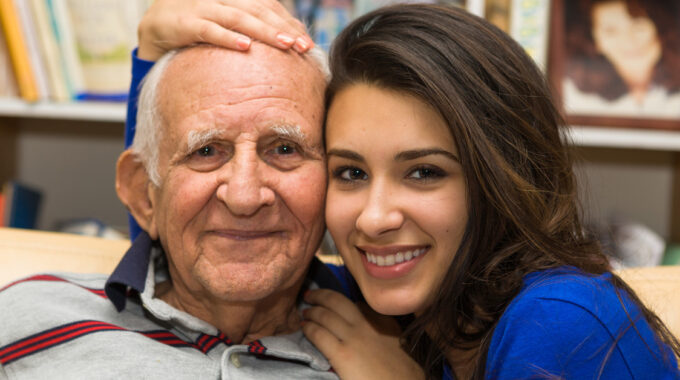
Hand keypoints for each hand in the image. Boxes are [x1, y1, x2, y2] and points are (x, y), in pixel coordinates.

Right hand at [137, 0, 313, 60]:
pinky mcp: (187, 24)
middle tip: (304, 46)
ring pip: (240, 18)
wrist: (155, 27)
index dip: (289, 22)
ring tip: (286, 45)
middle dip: (284, 29)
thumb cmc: (198, 29)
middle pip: (259, 11)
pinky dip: (228, 38)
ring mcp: (204, 9)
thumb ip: (251, 31)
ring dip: (265, 32)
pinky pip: (210, 30)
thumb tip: (284, 46)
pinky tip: (245, 47)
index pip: (269, 7)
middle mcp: (222, 0)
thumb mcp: (227, 26)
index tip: (307, 42)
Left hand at [302, 289, 424, 379]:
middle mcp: (367, 324)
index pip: (358, 304)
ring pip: (325, 315)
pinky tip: (304, 329)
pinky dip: (309, 328)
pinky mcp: (342, 354)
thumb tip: (366, 316)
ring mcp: (353, 338)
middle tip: (310, 296)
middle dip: (321, 295)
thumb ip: (384, 328)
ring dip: (312, 311)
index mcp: (383, 321)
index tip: (331, 301)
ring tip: (305, 312)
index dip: (341, 300)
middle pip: (337, 301)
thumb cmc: (403, 373)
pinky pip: (319, 334)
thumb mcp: (399, 343)